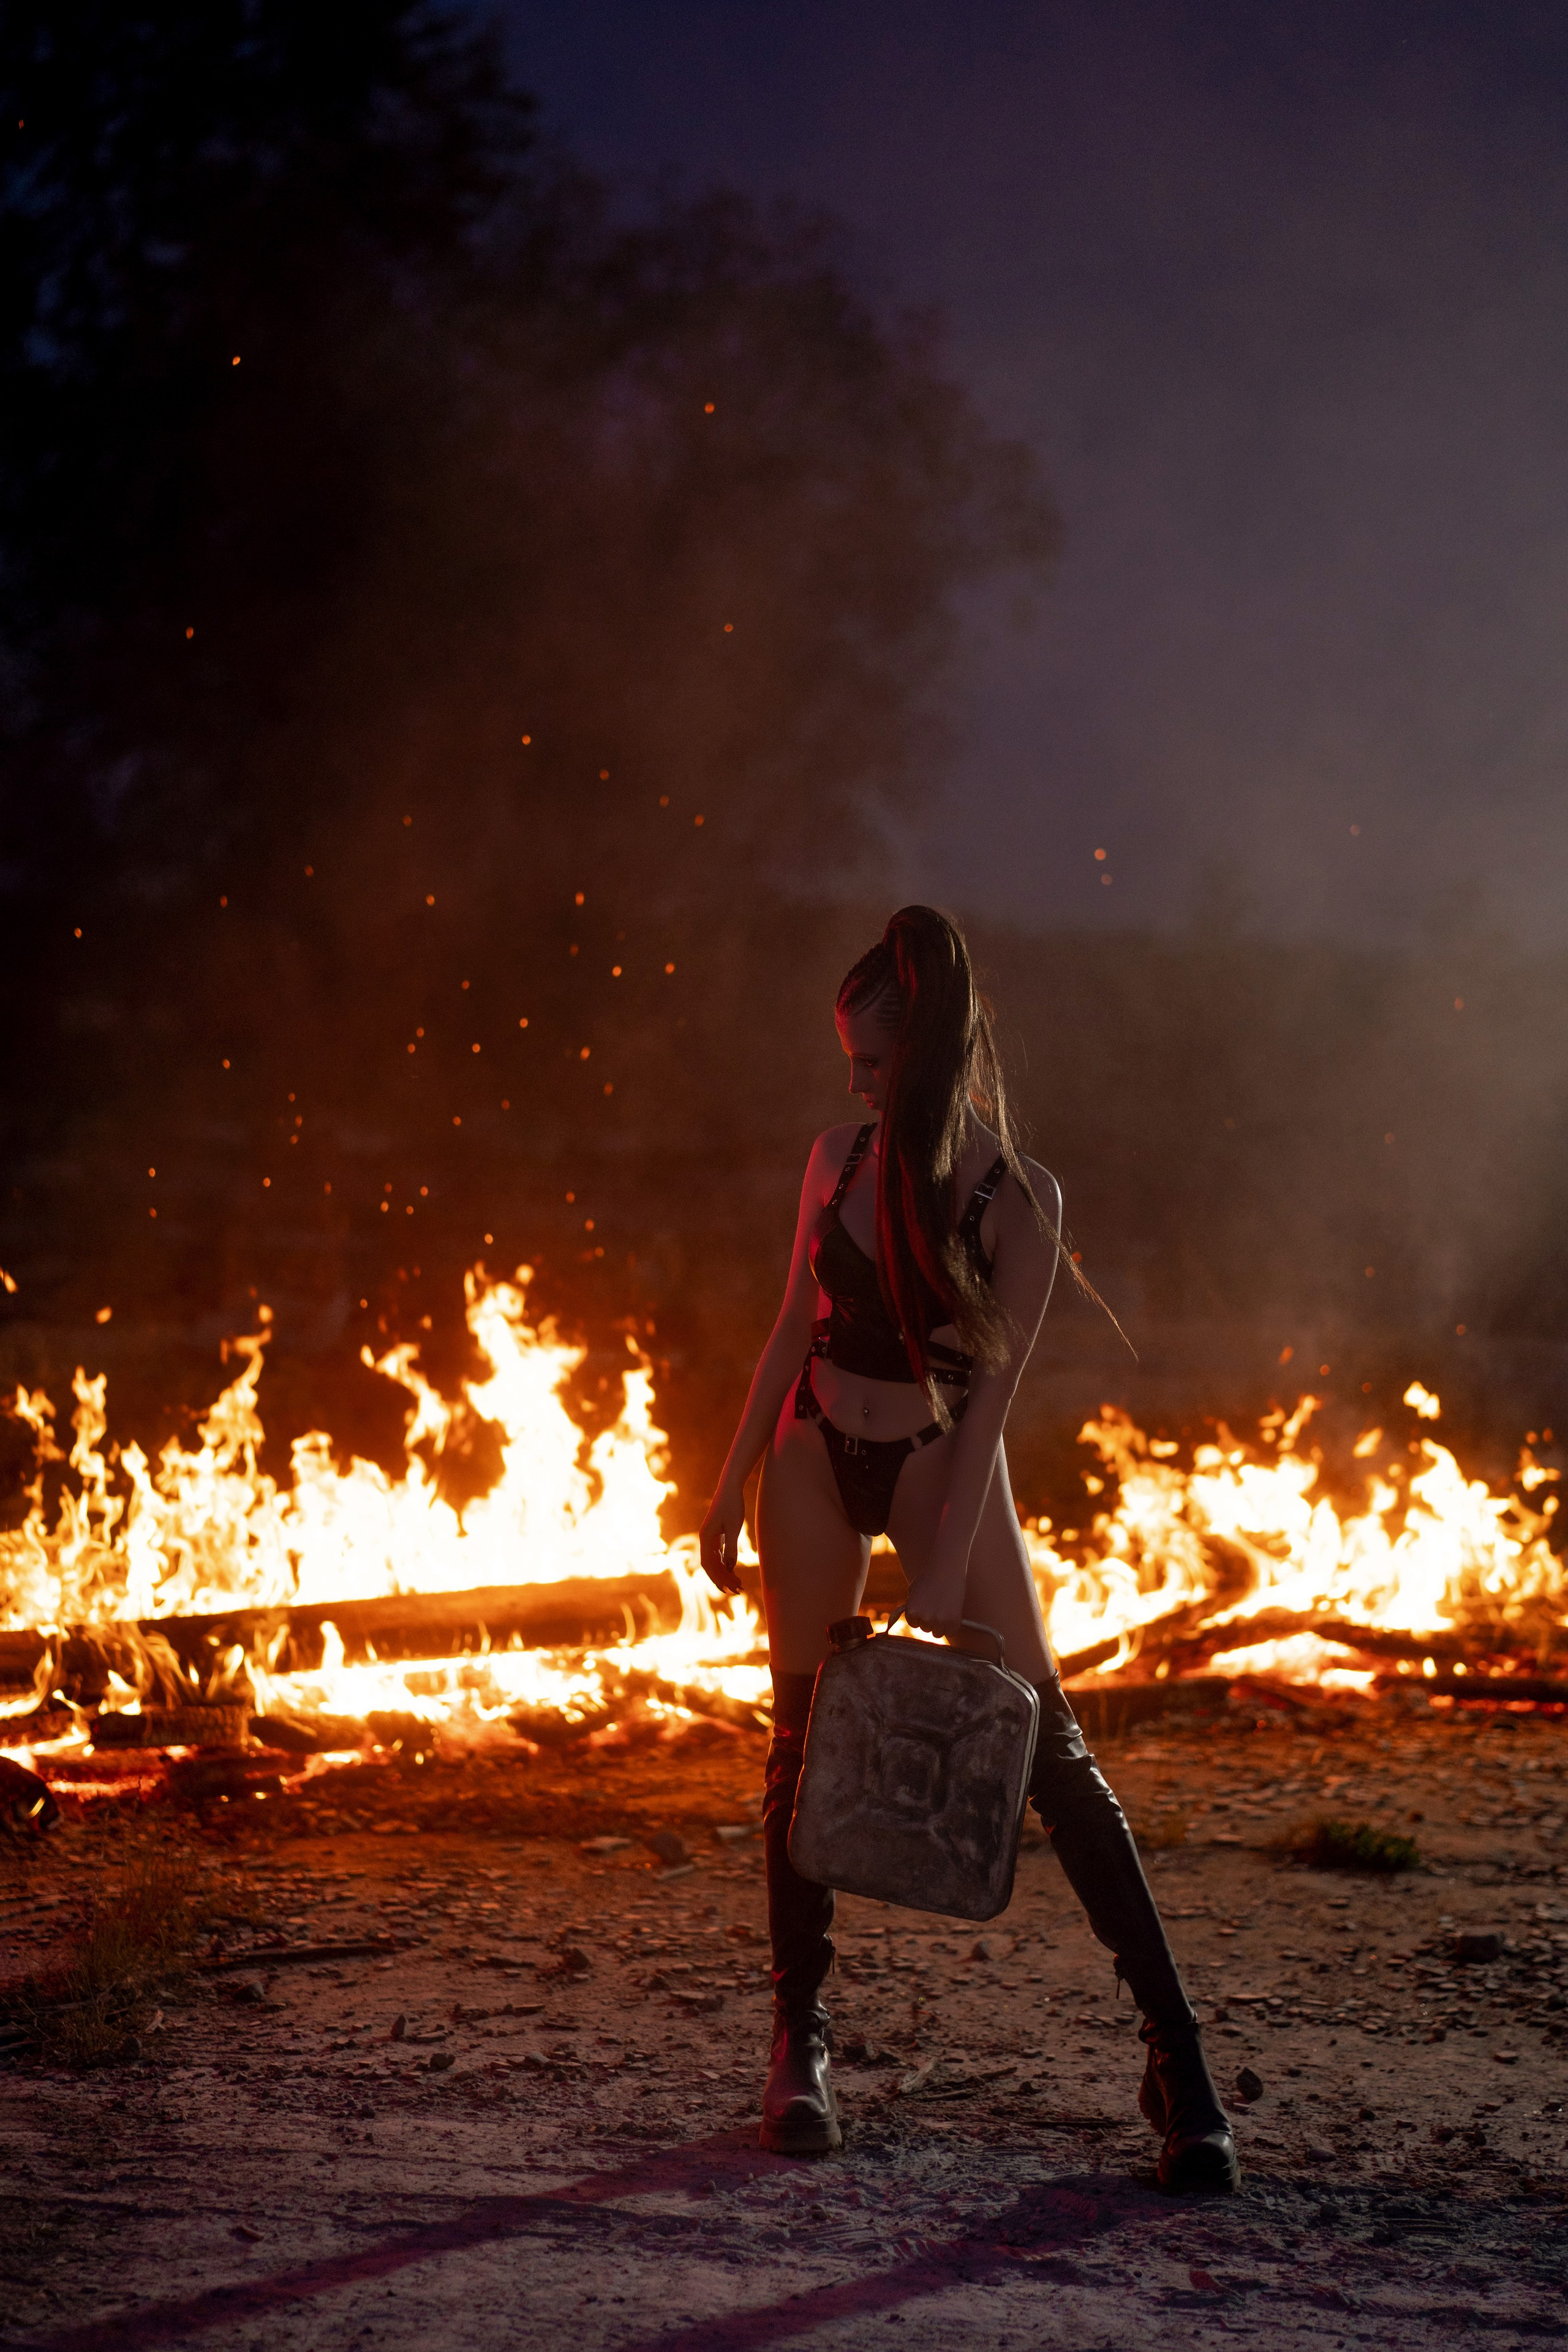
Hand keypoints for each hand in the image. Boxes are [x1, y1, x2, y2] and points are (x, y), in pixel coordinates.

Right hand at [699, 1482, 745, 1596]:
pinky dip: (724, 1563)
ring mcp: (709, 1537)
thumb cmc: (732, 1505)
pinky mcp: (716, 1534)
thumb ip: (731, 1548)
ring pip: (714, 1560)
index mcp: (705, 1538)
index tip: (729, 1589)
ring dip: (725, 1572)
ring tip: (738, 1582)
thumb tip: (729, 1567)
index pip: (708, 1564)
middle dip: (723, 1578)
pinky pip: (717, 1553)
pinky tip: (733, 1569)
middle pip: (711, 1565)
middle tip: (738, 1589)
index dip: (718, 1578)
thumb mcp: (734, 1527)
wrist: (730, 1487)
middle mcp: (704, 1539)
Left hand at [904, 1551, 967, 1639]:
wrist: (946, 1568)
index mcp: (912, 1611)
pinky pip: (950, 1631)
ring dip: (940, 1625)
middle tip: (937, 1606)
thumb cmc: (929, 1576)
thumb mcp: (913, 1590)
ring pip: (937, 1633)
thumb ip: (912, 1605)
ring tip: (944, 1610)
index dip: (919, 1615)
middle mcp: (924, 1618)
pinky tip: (952, 1614)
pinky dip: (951, 1626)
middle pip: (925, 1628)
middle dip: (930, 1619)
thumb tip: (914, 1618)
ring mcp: (939, 1621)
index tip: (926, 1606)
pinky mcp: (953, 1621)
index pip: (913, 1623)